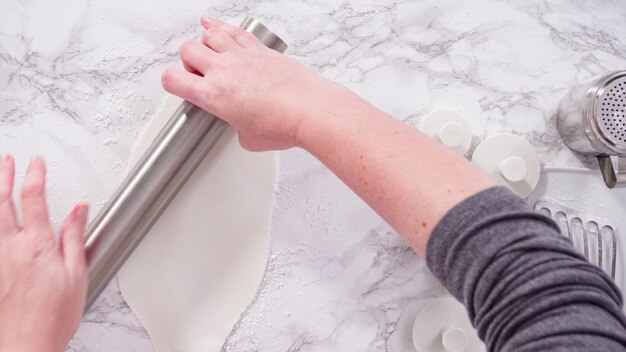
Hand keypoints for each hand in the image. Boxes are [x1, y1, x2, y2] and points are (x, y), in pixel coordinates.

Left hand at [0, 155, 87, 351]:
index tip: (36, 162)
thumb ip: (74, 237)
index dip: (34, 175)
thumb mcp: (76, 275)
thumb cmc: (52, 317)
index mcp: (37, 246)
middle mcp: (10, 248)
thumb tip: (78, 210)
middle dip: (5, 176)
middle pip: (2, 201)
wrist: (24, 347)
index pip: (32, 198)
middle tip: (8, 160)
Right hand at [161, 16, 341, 150]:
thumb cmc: (283, 124)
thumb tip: (243, 126)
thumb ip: (238, 128)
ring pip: (210, 35)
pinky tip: (213, 24)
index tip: (176, 85)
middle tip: (198, 72)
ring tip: (208, 51)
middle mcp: (223, 71)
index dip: (170, 82)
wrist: (309, 110)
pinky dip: (220, 25)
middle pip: (188, 50)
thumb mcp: (249, 139)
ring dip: (204, 42)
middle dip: (188, 60)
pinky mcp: (260, 50)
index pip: (173, 80)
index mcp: (213, 95)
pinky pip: (234, 31)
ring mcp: (242, 57)